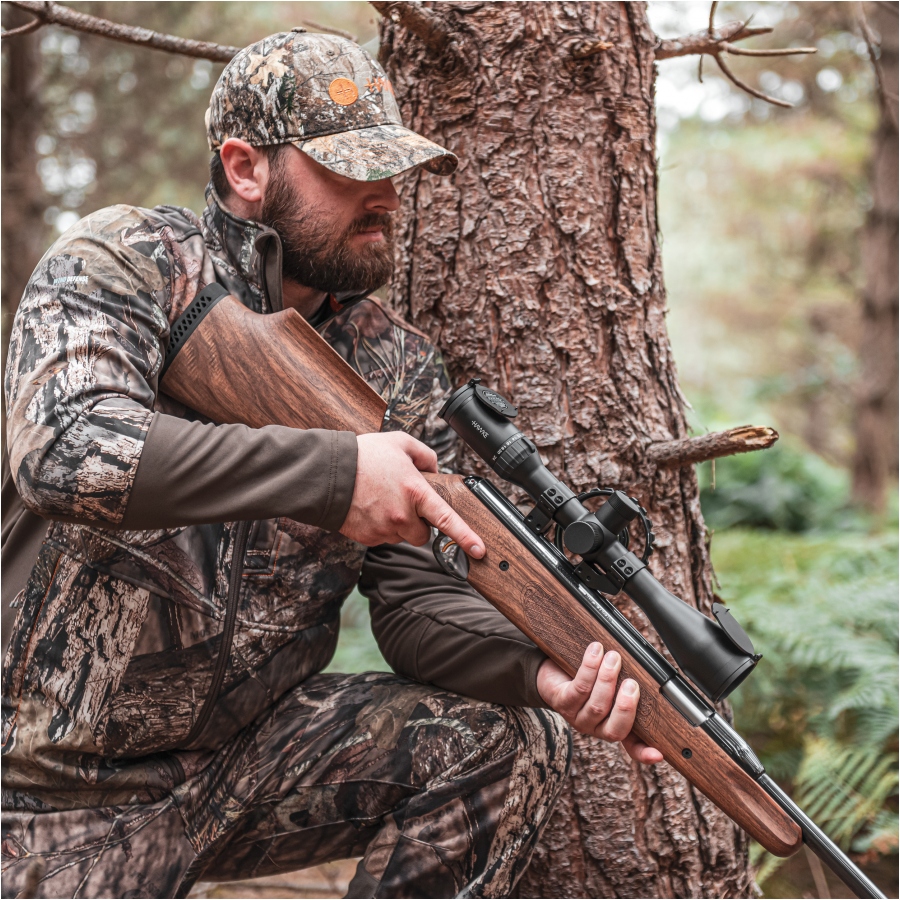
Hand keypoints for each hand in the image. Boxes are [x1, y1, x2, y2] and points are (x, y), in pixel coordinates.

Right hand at [340, 432, 484, 558]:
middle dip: (420, 525)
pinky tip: (370, 509)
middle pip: (424, 536)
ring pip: (402, 537)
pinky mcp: (368, 538)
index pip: (447, 520)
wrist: (326, 474)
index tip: (479, 550)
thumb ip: (424, 455)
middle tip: (406, 505)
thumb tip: (434, 468)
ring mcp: (384, 529)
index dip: (466, 537)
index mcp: (415, 492)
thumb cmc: (362, 456)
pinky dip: (381, 527)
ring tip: (382, 501)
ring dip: (399, 525)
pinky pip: (383, 538)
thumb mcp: (399, 443)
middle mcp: (401, 515)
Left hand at [537, 643, 663, 764]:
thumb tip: (650, 678)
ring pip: (597, 706)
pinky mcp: (562, 703)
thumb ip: (626, 689)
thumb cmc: (587, 679)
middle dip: (625, 706)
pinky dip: (590, 667)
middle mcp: (595, 727)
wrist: (551, 672)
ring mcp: (577, 718)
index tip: (658, 754)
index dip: (645, 753)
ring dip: (607, 679)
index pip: (632, 746)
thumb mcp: (610, 686)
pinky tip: (595, 651)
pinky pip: (579, 688)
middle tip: (632, 683)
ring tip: (613, 658)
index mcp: (612, 725)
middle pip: (615, 729)